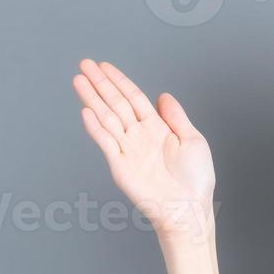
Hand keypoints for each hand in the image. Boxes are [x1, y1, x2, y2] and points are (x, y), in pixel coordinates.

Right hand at [72, 59, 215, 242]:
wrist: (188, 209)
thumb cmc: (195, 180)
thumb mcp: (192, 139)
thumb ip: (175, 116)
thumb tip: (164, 96)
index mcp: (157, 128)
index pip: (133, 98)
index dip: (119, 81)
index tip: (104, 67)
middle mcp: (139, 136)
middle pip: (115, 103)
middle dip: (100, 84)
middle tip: (84, 65)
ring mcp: (128, 150)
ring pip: (107, 118)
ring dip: (92, 98)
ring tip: (79, 81)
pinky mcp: (120, 166)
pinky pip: (105, 142)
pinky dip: (95, 127)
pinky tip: (86, 111)